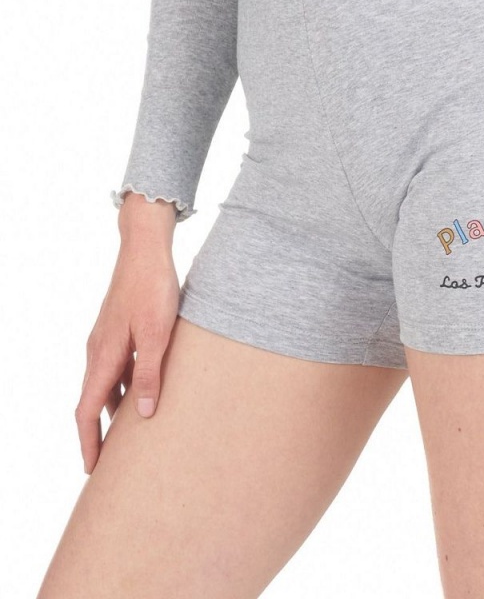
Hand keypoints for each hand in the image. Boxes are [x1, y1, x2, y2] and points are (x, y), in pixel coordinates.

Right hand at [75, 235, 179, 474]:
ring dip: (113, 411)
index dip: (89, 442)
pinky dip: (123, 387)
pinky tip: (143, 392)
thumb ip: (151, 374)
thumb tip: (144, 416)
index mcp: (103, 356)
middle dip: (98, 434)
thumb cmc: (153, 289)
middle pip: (92, 402)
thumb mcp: (158, 334)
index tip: (93, 470)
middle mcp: (98, 351)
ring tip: (129, 435)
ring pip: (105, 385)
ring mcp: (107, 339)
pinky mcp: (118, 330)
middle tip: (110, 462)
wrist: (145, 250)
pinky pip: (116, 368)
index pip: (87, 411)